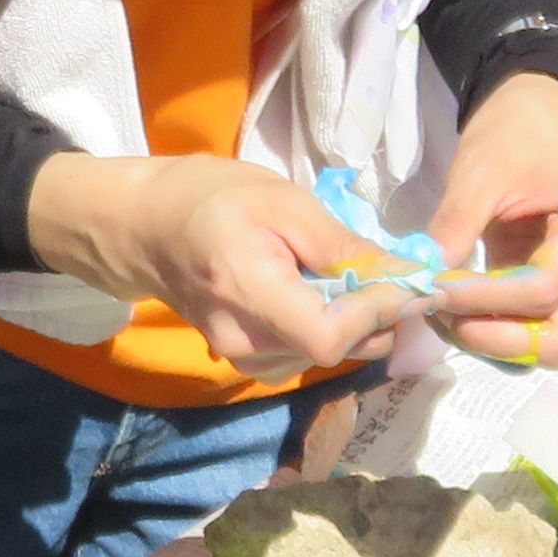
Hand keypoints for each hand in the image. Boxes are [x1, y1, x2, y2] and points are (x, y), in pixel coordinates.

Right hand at [28, 153, 416, 379]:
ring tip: (351, 278)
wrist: (145, 226)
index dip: (379, 315)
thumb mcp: (282, 200)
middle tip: (393, 276)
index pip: (329, 337)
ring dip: (354, 323)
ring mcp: (241, 356)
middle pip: (334, 351)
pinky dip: (329, 328)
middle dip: (376, 317)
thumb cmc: (210, 197)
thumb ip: (340, 244)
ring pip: (324, 355)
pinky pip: (304, 353)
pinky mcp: (245, 359)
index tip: (412, 284)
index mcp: (247, 291)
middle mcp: (243, 340)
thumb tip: (402, 275)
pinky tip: (322, 294)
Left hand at [417, 72, 557, 370]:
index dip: (482, 300)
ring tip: (446, 309)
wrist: (542, 117)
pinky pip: (539, 328)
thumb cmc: (517, 134)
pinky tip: (461, 307)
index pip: (542, 290)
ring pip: (549, 342)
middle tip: (442, 314)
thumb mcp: (479, 170)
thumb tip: (424, 278)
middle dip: (494, 338)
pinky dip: (499, 328)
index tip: (432, 289)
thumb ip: (456, 224)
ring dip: (494, 338)